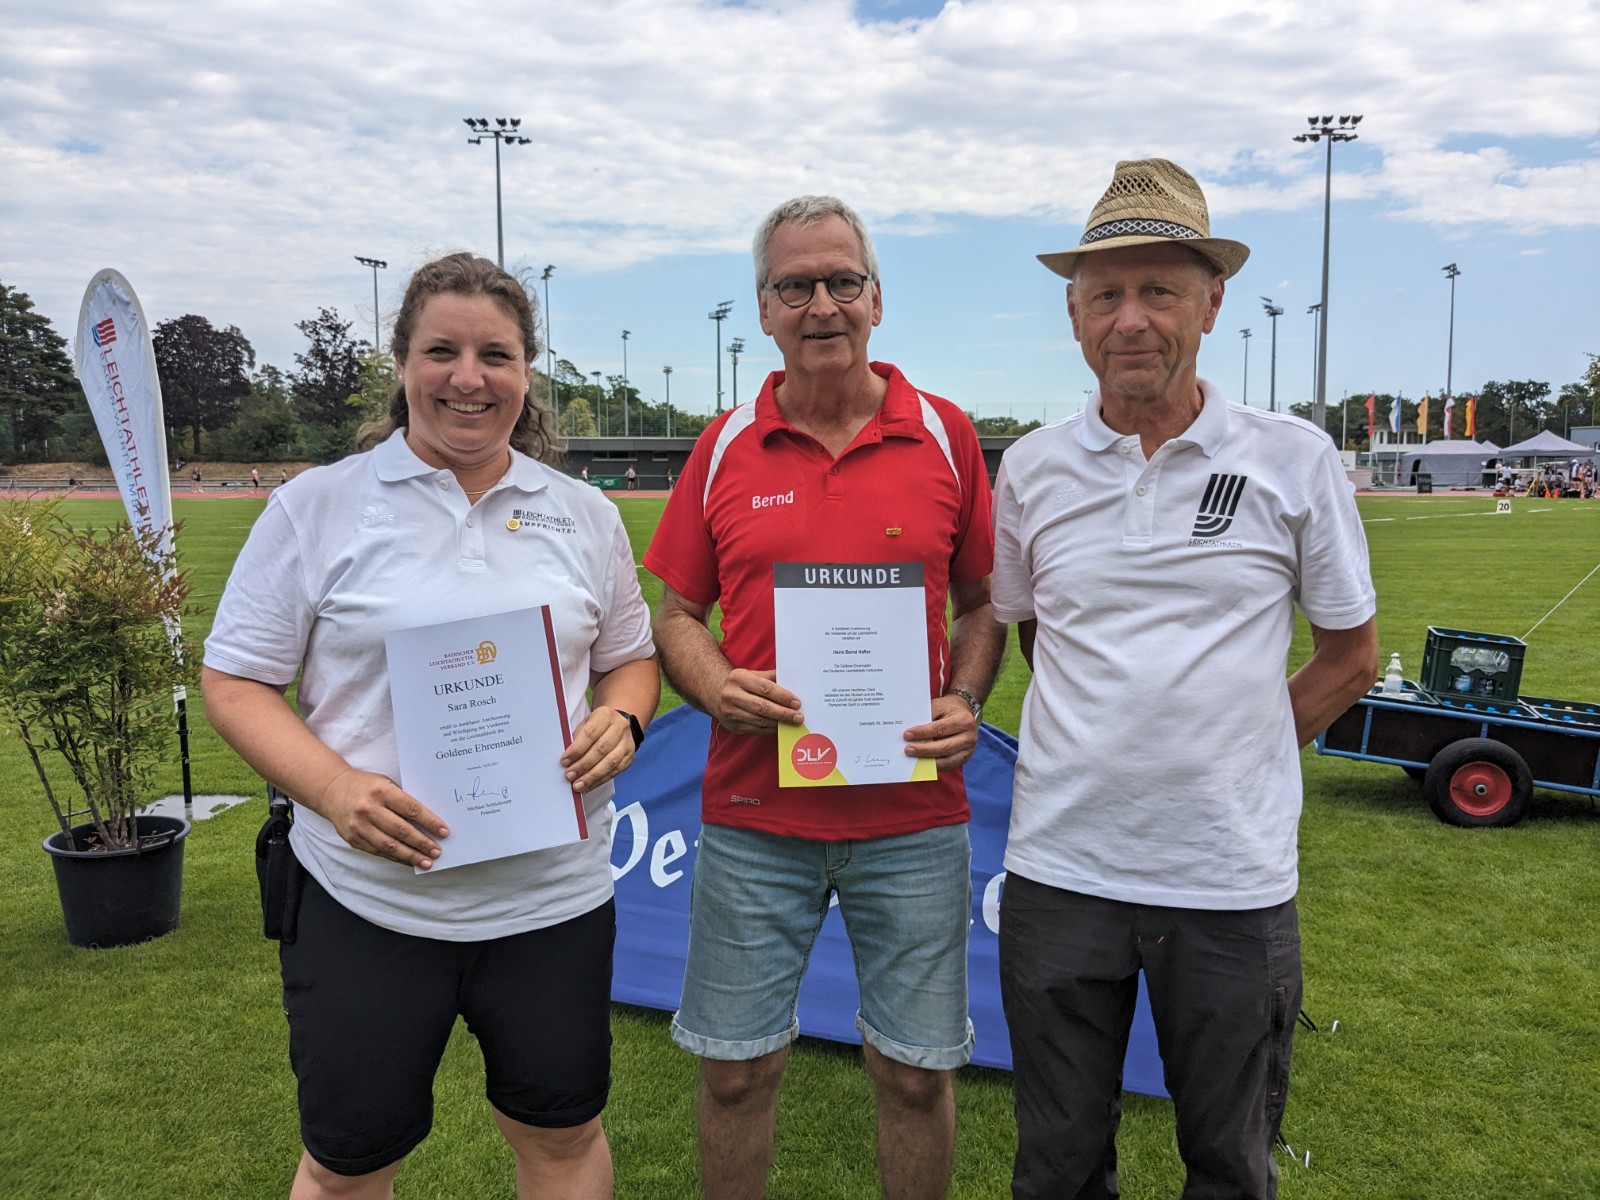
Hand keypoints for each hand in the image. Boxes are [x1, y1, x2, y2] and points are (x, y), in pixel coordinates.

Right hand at [320, 769, 447, 869]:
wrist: (332, 791)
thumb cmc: (367, 786)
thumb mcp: (386, 784)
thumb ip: (403, 800)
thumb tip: (429, 822)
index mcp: (382, 791)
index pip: (411, 809)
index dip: (430, 822)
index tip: (444, 832)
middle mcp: (369, 809)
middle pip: (401, 830)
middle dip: (422, 843)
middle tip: (438, 851)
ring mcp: (359, 826)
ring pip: (390, 845)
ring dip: (411, 856)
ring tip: (427, 862)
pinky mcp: (353, 839)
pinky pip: (378, 852)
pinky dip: (396, 858)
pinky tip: (409, 861)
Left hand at [561, 707, 637, 793]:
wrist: (619, 723)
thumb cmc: (598, 725)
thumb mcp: (586, 724)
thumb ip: (577, 739)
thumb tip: (568, 759)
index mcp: (605, 716)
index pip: (590, 734)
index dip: (577, 749)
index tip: (565, 761)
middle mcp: (620, 728)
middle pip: (601, 749)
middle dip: (583, 765)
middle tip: (570, 775)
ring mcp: (627, 743)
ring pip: (610, 762)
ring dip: (592, 776)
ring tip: (578, 785)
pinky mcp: (629, 757)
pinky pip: (615, 771)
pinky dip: (600, 780)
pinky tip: (589, 786)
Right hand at [711, 668, 802, 734]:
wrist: (714, 692)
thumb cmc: (740, 683)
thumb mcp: (752, 674)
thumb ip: (771, 677)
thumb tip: (793, 681)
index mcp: (738, 678)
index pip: (765, 688)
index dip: (782, 697)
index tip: (797, 703)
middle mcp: (731, 695)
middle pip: (762, 707)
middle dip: (783, 713)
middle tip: (799, 717)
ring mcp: (730, 712)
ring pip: (759, 721)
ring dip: (778, 723)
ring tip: (792, 723)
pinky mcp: (732, 726)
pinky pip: (755, 729)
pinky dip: (769, 729)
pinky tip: (780, 727)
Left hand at [903, 694, 979, 771]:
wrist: (964, 712)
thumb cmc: (948, 709)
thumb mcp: (939, 706)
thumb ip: (927, 717)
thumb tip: (911, 731)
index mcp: (963, 720)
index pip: (940, 729)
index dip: (923, 733)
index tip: (907, 735)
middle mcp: (969, 736)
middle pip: (945, 747)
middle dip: (924, 750)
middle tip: (908, 750)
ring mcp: (969, 749)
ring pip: (947, 759)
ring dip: (929, 761)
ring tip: (913, 758)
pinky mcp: (965, 757)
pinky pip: (949, 765)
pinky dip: (935, 766)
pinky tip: (923, 763)